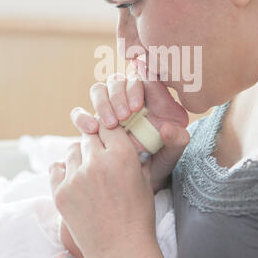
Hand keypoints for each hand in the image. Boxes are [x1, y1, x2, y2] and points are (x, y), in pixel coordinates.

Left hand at [49, 124, 157, 257]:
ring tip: (89, 171)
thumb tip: (127, 140)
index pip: (109, 126)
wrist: (121, 250)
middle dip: (95, 142)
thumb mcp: (144, 179)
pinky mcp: (60, 192)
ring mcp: (76, 177)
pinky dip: (64, 170)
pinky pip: (56, 168)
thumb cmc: (137, 215)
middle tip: (100, 155)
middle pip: (89, 135)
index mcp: (122, 155)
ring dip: (80, 156)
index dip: (110, 130)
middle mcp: (97, 162)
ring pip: (72, 150)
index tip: (109, 136)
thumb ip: (134, 155)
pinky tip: (74, 179)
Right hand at [70, 65, 189, 192]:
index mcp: (153, 99)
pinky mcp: (94, 121)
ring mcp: (110, 108)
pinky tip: (91, 129)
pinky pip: (81, 112)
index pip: (143, 77)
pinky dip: (82, 117)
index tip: (136, 108)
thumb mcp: (172, 154)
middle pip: (119, 80)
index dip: (137, 87)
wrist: (139, 180)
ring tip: (110, 125)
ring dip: (102, 104)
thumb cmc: (160, 162)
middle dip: (118, 96)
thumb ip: (177, 141)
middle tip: (123, 117)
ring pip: (99, 90)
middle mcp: (130, 98)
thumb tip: (167, 128)